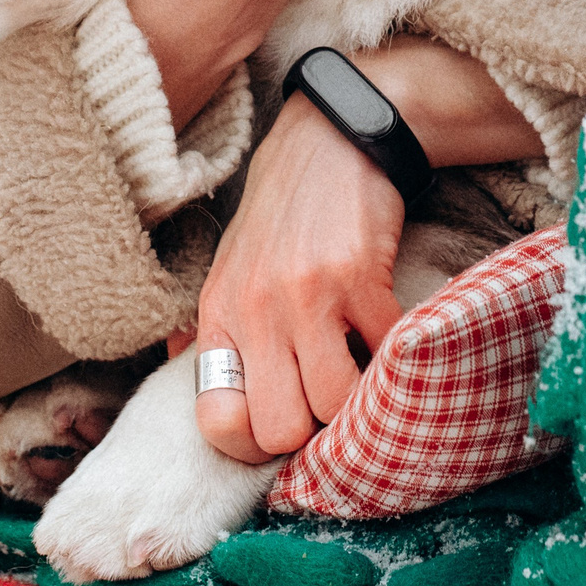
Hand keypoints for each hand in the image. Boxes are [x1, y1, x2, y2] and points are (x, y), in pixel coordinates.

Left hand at [191, 94, 405, 461]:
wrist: (329, 141)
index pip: (216, 422)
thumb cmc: (281, 216)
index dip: (254, 444)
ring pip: (335, 403)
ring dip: (359, 398)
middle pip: (281, 430)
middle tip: (329, 401)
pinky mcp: (358, 274)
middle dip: (313, 432)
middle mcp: (254, 310)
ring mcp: (306, 293)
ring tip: (363, 369)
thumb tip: (190, 377)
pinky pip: (383, 352)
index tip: (284, 424)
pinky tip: (388, 332)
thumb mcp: (228, 269)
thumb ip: (212, 329)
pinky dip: (394, 355)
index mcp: (220, 316)